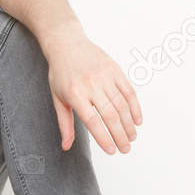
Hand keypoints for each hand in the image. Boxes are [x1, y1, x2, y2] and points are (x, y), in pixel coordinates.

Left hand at [46, 32, 142, 153]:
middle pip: (111, 115)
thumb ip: (65, 124)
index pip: (93, 121)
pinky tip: (137, 120)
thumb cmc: (60, 74)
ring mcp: (105, 76)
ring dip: (129, 124)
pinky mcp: (115, 69)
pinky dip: (135, 107)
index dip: (104, 138)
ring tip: (132, 137)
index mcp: (75, 94)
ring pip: (122, 105)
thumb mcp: (57, 99)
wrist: (67, 44)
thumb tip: (66, 146)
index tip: (112, 150)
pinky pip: (129, 91)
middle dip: (120, 135)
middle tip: (126, 149)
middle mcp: (91, 85)